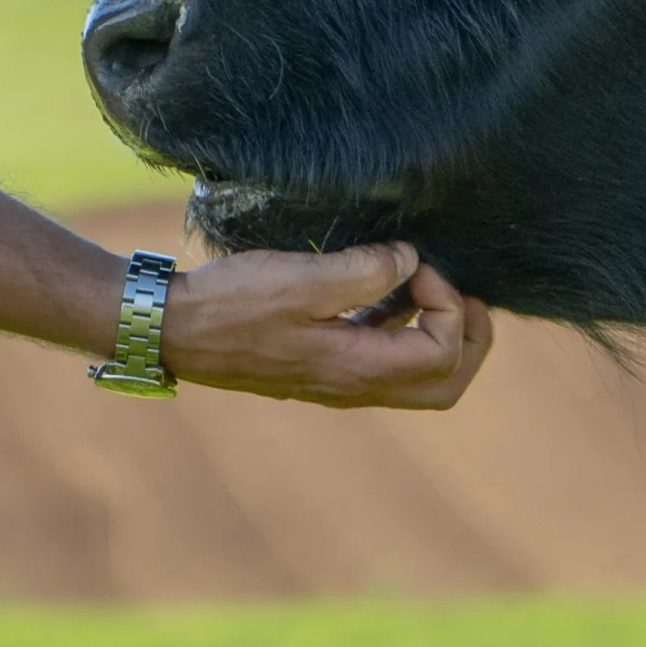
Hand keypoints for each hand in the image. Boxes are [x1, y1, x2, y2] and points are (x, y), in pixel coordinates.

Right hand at [157, 241, 493, 409]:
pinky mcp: (320, 366)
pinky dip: (402, 330)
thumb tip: (409, 260)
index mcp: (357, 369)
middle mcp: (354, 386)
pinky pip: (383, 361)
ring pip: (417, 379)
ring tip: (430, 285)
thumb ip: (364, 271)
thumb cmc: (233, 303)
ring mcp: (337, 381)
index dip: (447, 302)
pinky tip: (386, 290)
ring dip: (439, 335)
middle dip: (470, 339)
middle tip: (464, 291)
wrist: (175, 330)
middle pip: (444, 385)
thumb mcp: (301, 278)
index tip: (416, 261)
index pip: (442, 353)